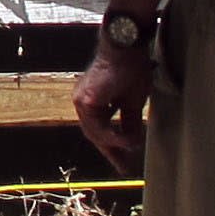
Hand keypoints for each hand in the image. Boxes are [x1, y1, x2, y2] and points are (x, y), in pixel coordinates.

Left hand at [73, 42, 152, 168]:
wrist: (126, 50)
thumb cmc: (130, 70)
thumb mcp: (132, 103)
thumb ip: (129, 123)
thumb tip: (132, 143)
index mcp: (92, 102)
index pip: (99, 131)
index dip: (111, 149)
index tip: (123, 164)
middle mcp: (82, 102)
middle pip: (95, 134)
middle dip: (111, 151)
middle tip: (124, 166)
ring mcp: (81, 100)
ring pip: (95, 133)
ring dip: (114, 144)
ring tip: (132, 149)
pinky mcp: (87, 99)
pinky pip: (98, 126)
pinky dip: (112, 136)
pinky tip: (126, 141)